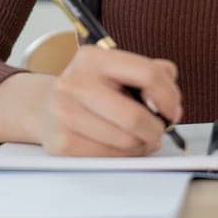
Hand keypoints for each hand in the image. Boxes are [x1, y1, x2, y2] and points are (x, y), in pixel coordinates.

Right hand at [35, 44, 182, 156]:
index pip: (147, 74)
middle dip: (156, 129)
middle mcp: (75, 83)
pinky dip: (123, 156)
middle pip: (135, 118)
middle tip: (158, 130)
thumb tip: (172, 104)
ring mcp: (65, 115)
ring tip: (138, 138)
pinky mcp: (62, 144)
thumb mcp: (118, 68)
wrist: (45, 106)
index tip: (173, 110)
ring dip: (141, 145)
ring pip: (125, 143)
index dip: (169, 97)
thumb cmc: (93, 88)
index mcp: (94, 58)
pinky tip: (120, 146)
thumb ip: (153, 73)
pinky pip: (109, 158)